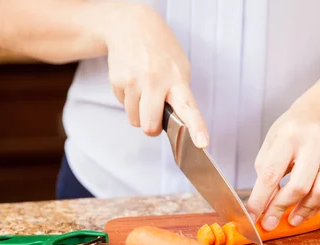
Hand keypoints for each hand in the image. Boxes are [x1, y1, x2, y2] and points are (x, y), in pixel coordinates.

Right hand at [102, 4, 208, 147]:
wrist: (132, 26)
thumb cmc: (162, 54)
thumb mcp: (179, 69)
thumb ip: (180, 97)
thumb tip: (177, 127)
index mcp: (177, 80)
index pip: (189, 109)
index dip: (196, 128)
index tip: (202, 143)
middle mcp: (155, 81)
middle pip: (149, 125)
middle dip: (151, 128)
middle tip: (155, 118)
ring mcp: (134, 81)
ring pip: (134, 120)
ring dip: (139, 113)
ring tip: (144, 90)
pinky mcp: (117, 81)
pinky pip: (123, 105)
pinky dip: (128, 100)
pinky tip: (133, 81)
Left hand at [246, 96, 319, 230]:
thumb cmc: (291, 132)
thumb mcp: (271, 144)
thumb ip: (266, 175)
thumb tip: (263, 208)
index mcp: (289, 134)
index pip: (271, 173)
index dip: (260, 199)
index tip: (253, 217)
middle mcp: (315, 138)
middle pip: (300, 185)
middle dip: (282, 208)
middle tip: (271, 222)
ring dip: (305, 210)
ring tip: (293, 218)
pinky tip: (311, 205)